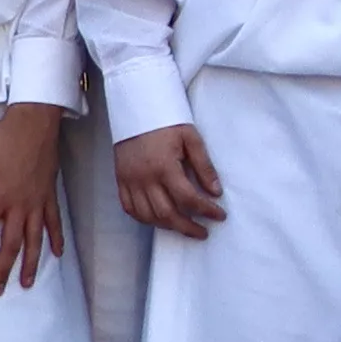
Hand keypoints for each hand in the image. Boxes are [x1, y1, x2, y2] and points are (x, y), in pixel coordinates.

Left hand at [0, 102, 65, 293]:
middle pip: (10, 244)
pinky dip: (56, 239)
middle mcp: (20, 205)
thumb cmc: (3, 137)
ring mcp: (37, 202)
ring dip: (30, 263)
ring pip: (34, 240)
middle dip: (2, 269)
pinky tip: (57, 254)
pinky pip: (54, 222)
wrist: (36, 122)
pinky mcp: (50, 196)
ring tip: (26, 283)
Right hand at [117, 122, 228, 237]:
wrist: (135, 109)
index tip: (220, 215)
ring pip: (148, 216)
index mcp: (164, 167)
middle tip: (203, 232)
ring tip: (184, 227)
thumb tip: (216, 192)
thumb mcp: (191, 138)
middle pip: (167, 214)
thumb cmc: (166, 122)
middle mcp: (145, 178)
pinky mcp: (121, 181)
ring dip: (168, 226)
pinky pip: (130, 209)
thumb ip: (204, 166)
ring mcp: (130, 181)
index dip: (206, 211)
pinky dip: (145, 219)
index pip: (188, 198)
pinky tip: (158, 220)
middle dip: (188, 228)